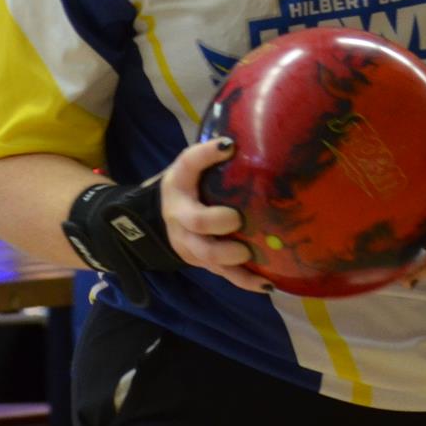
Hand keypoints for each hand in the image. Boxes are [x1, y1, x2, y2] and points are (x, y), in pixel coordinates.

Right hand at [157, 137, 269, 293]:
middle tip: (238, 219)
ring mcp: (192, 245)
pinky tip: (268, 284)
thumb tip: (237, 141)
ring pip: (208, 256)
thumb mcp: (187, 169)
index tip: (228, 146)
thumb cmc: (185, 189)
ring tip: (250, 254)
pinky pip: (224, 275)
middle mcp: (182, 219)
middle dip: (218, 222)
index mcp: (180, 187)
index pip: (188, 165)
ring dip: (231, 257)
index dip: (205, 156)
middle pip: (197, 224)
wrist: (158, 221)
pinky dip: (246, 281)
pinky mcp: (204, 263)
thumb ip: (207, 157)